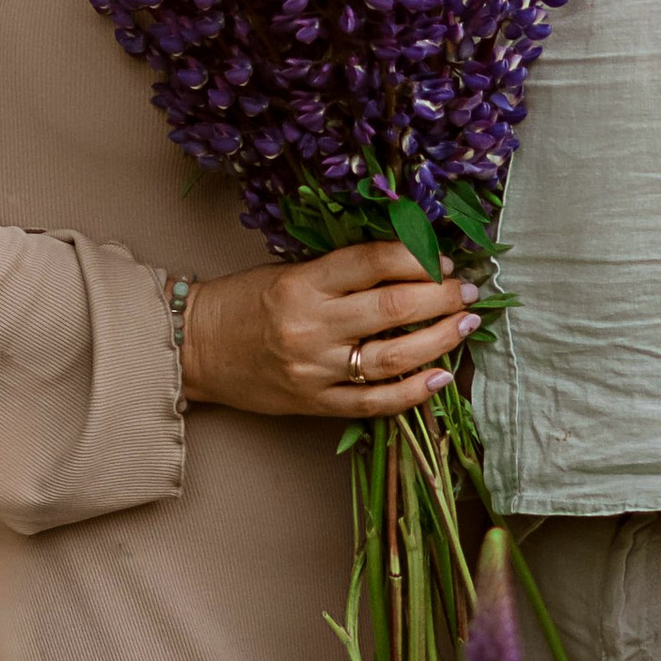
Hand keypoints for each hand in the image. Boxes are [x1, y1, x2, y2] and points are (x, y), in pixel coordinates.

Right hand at [181, 239, 478, 421]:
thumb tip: (406, 263)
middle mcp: (312, 326)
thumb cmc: (242, 302)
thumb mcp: (287, 271)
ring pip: (393, 358)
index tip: (441, 259)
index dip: (417, 257)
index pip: (374, 262)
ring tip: (464, 327)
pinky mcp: (315, 403)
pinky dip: (413, 392)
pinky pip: (374, 402)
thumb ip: (341, 272)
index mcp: (304, 283)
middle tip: (465, 292)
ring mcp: (316, 369)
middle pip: (394, 308)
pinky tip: (441, 377)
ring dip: (439, 341)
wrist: (194, 348)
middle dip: (440, 298)